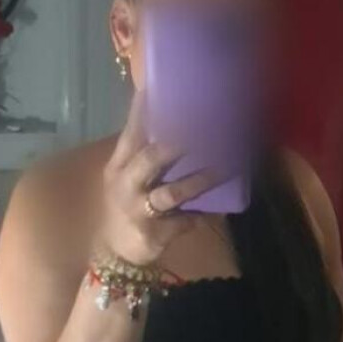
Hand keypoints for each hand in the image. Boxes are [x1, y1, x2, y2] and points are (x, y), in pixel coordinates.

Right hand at [98, 93, 211, 266]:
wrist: (115, 253)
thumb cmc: (127, 206)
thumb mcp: (127, 178)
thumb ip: (147, 154)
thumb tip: (182, 124)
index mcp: (119, 166)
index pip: (131, 133)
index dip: (142, 111)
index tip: (155, 87)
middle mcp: (126, 184)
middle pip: (151, 157)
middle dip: (178, 142)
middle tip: (205, 124)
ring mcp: (139, 210)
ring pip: (174, 192)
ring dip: (202, 178)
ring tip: (227, 166)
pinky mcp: (154, 233)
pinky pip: (186, 220)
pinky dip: (204, 213)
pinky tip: (222, 207)